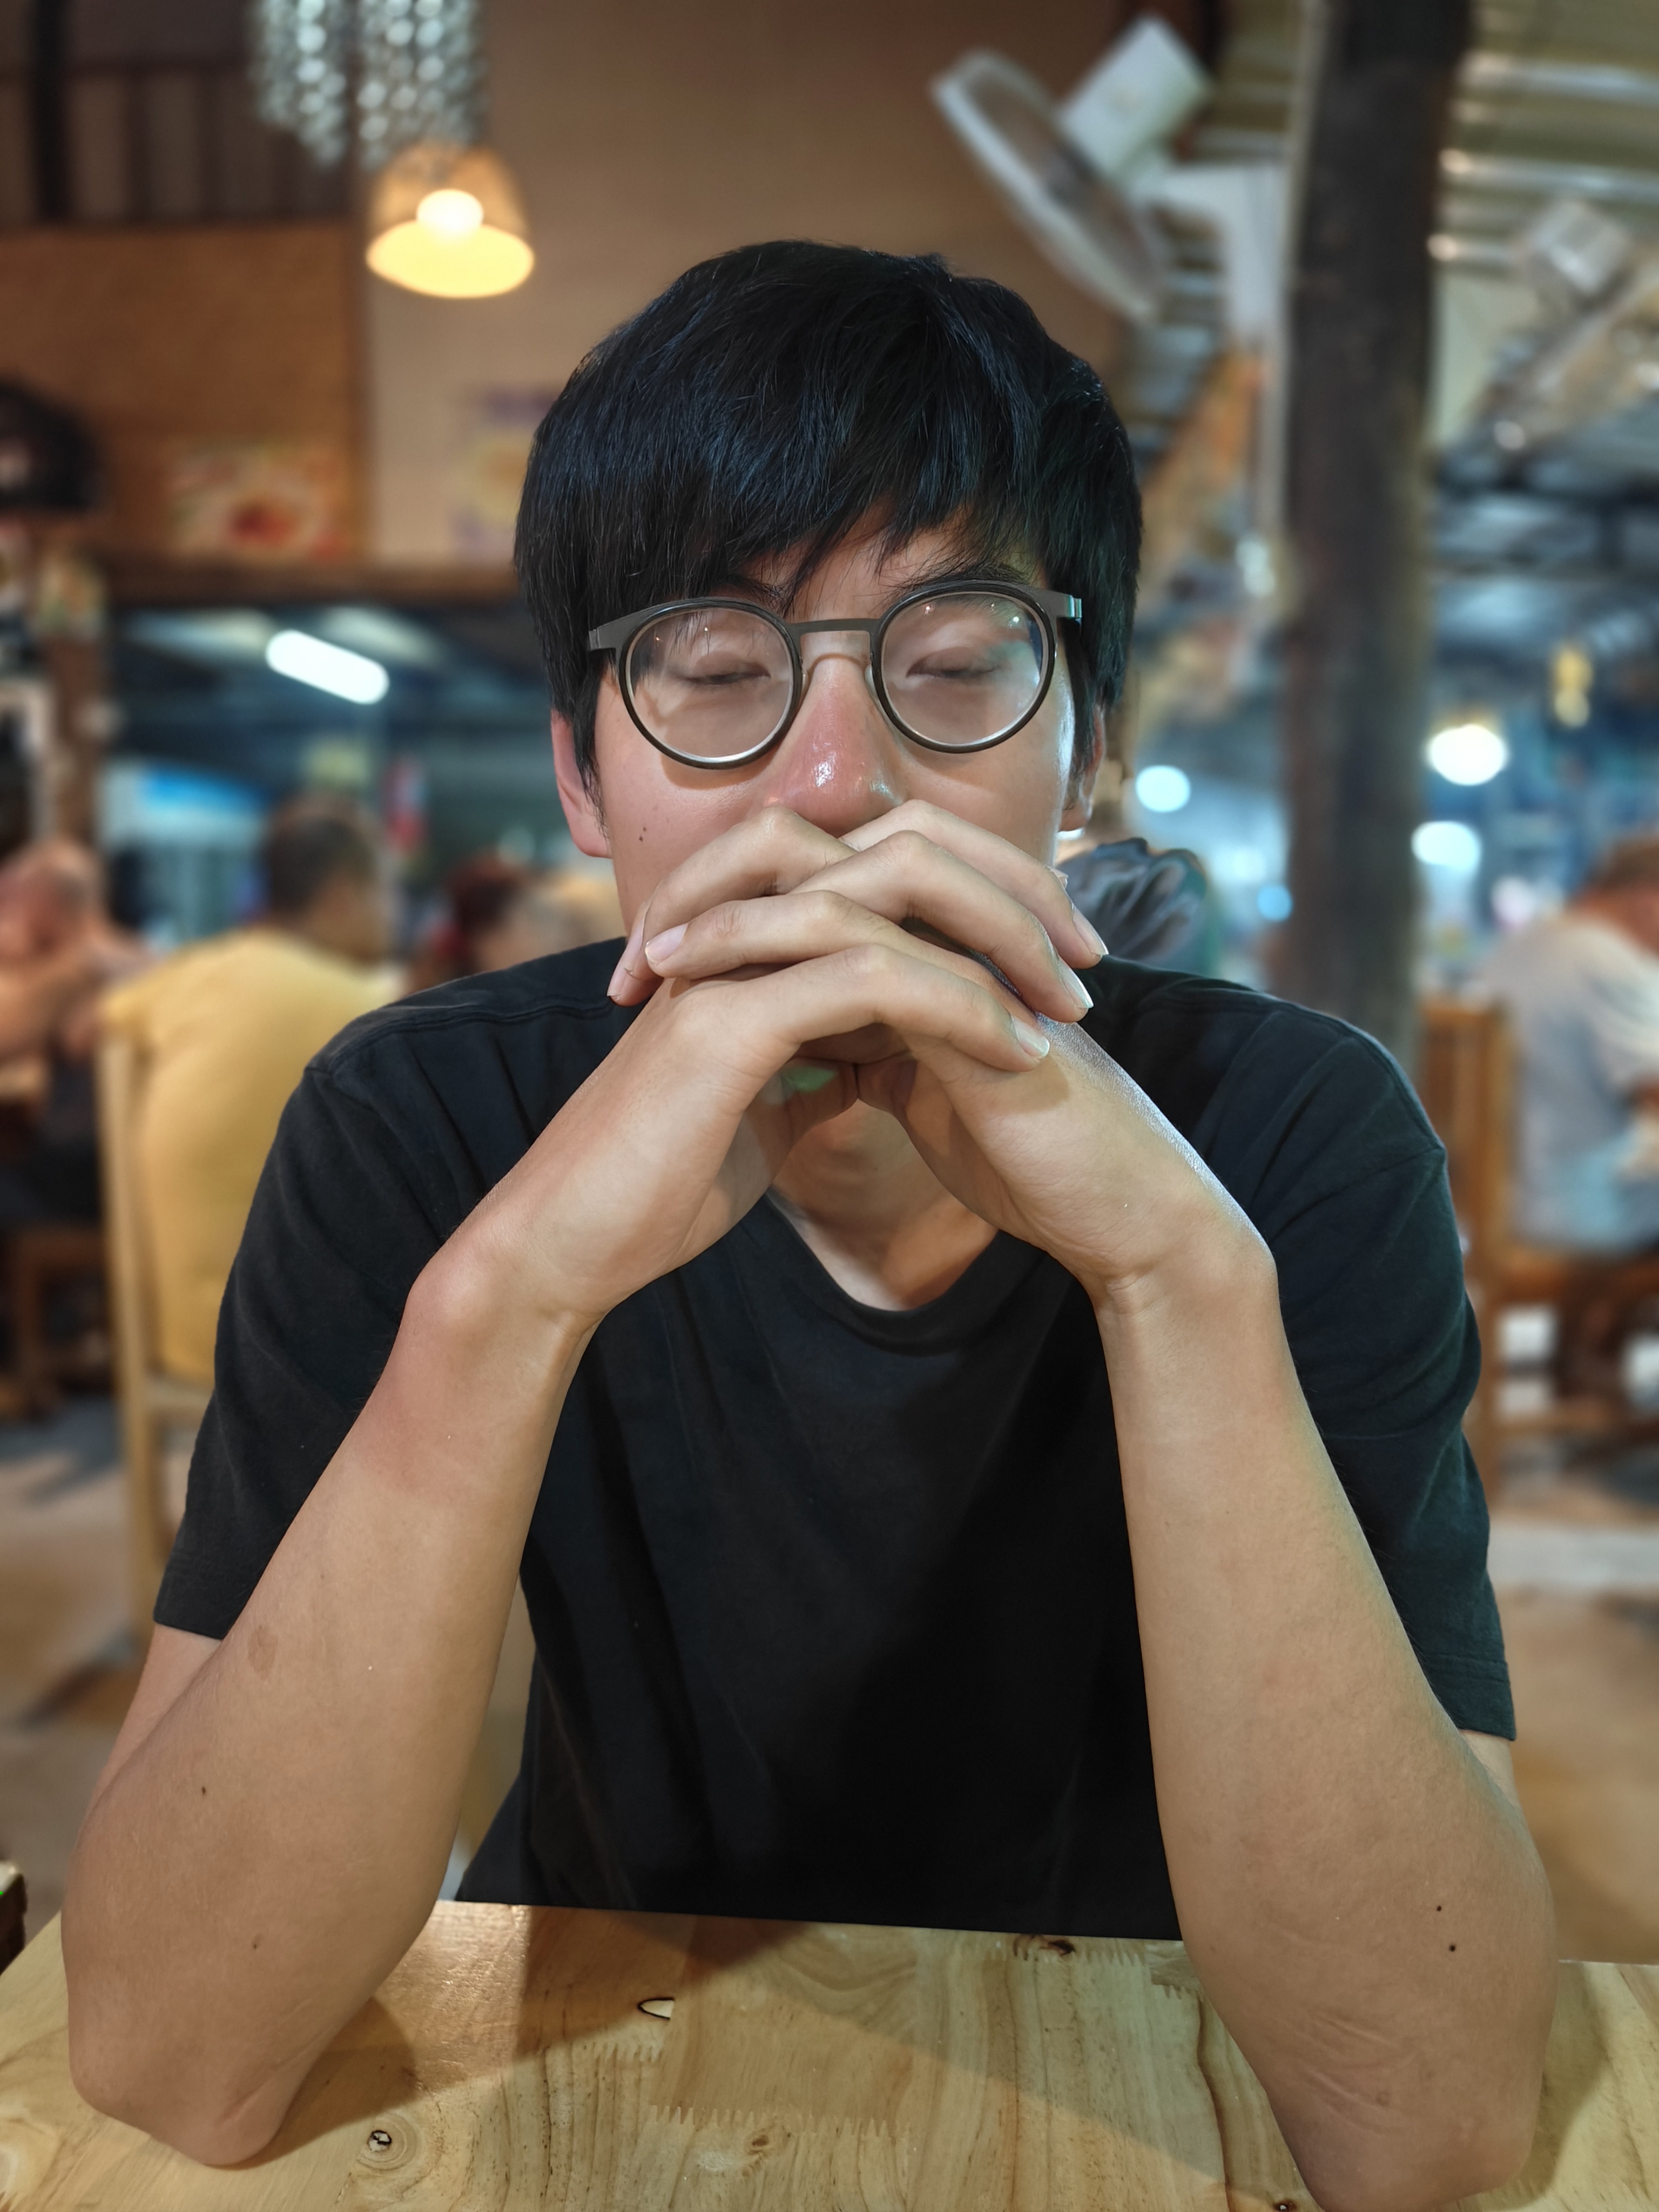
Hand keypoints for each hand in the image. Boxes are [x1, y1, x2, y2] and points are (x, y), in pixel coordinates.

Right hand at [449, 805, 1096, 1326]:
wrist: (572, 1243)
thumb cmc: (661, 1184)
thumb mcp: (763, 1108)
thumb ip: (815, 1060)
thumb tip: (873, 1055)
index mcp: (752, 933)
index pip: (888, 863)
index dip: (984, 890)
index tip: (1057, 956)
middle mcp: (740, 924)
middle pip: (903, 844)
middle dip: (1012, 888)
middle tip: (1091, 954)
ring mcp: (728, 960)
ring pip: (893, 894)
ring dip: (1001, 943)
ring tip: (1071, 1005)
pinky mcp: (726, 1018)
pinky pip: (870, 978)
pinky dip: (959, 1008)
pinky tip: (1018, 1054)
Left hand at [632, 804, 1260, 1305]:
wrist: (1111, 1213)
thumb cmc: (1022, 1155)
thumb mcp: (921, 1087)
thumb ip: (869, 1043)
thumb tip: (799, 1037)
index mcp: (931, 937)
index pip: (814, 877)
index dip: (727, 901)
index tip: (647, 962)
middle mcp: (951, 928)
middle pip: (819, 847)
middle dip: (715, 880)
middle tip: (635, 940)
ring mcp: (973, 954)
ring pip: (845, 883)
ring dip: (737, 911)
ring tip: (656, 957)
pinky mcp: (985, 1004)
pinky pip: (876, 957)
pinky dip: (790, 968)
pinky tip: (721, 1003)